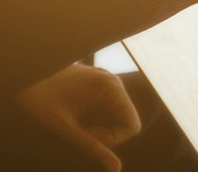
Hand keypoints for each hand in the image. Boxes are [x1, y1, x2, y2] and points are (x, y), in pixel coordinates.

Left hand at [17, 63, 141, 171]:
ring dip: (100, 127)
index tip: (87, 136)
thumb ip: (92, 147)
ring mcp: (106, 84)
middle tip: (79, 132)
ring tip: (77, 125)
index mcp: (111, 87)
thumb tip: (116, 168)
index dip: (112, 140)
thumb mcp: (65, 127)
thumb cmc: (39, 96)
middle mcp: (113, 83)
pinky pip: (108, 109)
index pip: (132, 125)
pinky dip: (96, 120)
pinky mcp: (98, 87)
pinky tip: (78, 118)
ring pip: (116, 117)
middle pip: (125, 121)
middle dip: (105, 133)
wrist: (24, 76)